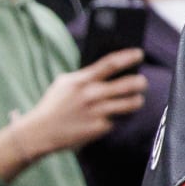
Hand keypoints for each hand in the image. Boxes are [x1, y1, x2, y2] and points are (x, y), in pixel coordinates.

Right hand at [0, 54, 146, 178]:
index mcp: (82, 80)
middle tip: (143, 81)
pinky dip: (117, 118)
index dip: (128, 57)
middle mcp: (92, 95)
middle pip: (127, 84)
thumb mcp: (64, 83)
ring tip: (137, 99)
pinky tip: (113, 116)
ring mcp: (97, 112)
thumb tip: (107, 69)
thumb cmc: (54, 105)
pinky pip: (117, 120)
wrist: (41, 131)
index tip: (139, 53)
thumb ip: (84, 75)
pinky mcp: (100, 128)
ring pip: (130, 104)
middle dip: (140, 82)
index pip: (110, 64)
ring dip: (137, 100)